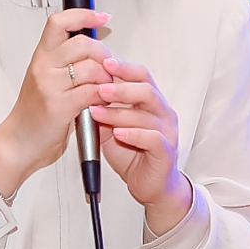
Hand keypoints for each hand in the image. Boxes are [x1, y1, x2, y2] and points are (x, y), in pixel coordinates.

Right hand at [0, 9, 110, 198]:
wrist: (17, 144)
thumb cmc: (35, 115)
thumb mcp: (46, 80)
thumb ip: (66, 62)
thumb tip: (94, 47)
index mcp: (41, 57)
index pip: (59, 22)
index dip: (83, 14)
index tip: (101, 16)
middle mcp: (43, 67)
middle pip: (83, 43)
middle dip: (104, 54)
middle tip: (107, 69)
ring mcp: (49, 86)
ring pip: (92, 68)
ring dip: (107, 79)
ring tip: (105, 90)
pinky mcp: (58, 106)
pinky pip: (92, 92)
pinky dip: (104, 97)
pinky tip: (101, 104)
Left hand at [87, 56, 192, 234]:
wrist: (150, 186)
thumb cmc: (134, 155)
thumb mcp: (111, 129)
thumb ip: (102, 112)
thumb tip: (83, 95)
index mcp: (151, 103)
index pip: (141, 76)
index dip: (123, 68)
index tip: (104, 62)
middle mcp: (162, 113)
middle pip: (146, 90)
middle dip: (120, 87)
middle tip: (99, 88)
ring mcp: (167, 131)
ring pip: (146, 114)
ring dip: (119, 112)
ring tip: (98, 112)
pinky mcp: (166, 151)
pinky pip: (152, 138)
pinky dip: (133, 134)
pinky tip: (118, 133)